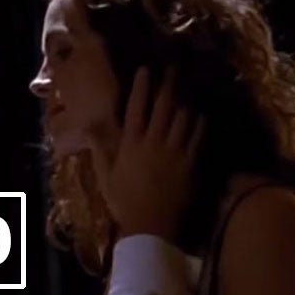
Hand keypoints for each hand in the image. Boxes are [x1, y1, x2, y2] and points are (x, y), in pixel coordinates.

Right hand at [101, 66, 204, 241]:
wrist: (150, 227)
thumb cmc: (125, 202)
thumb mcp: (106, 176)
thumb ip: (100, 150)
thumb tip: (91, 127)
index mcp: (131, 144)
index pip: (137, 108)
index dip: (142, 86)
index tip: (146, 70)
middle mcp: (154, 142)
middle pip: (164, 106)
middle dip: (169, 84)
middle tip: (174, 67)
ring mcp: (174, 152)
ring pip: (183, 117)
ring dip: (186, 99)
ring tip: (190, 85)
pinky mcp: (190, 163)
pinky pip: (197, 137)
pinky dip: (200, 123)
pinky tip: (202, 113)